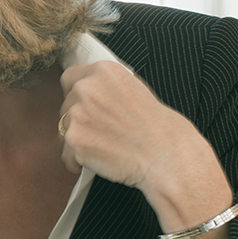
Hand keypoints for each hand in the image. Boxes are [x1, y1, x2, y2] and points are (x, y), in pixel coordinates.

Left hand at [59, 61, 232, 238]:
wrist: (176, 167)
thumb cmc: (166, 138)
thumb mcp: (140, 98)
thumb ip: (110, 87)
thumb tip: (77, 80)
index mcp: (109, 70)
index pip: (68, 76)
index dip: (79, 98)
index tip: (95, 112)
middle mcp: (90, 87)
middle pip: (62, 105)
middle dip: (77, 122)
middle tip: (112, 138)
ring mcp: (79, 112)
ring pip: (60, 130)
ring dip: (78, 145)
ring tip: (113, 152)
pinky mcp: (74, 139)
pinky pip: (63, 154)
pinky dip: (78, 163)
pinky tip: (107, 164)